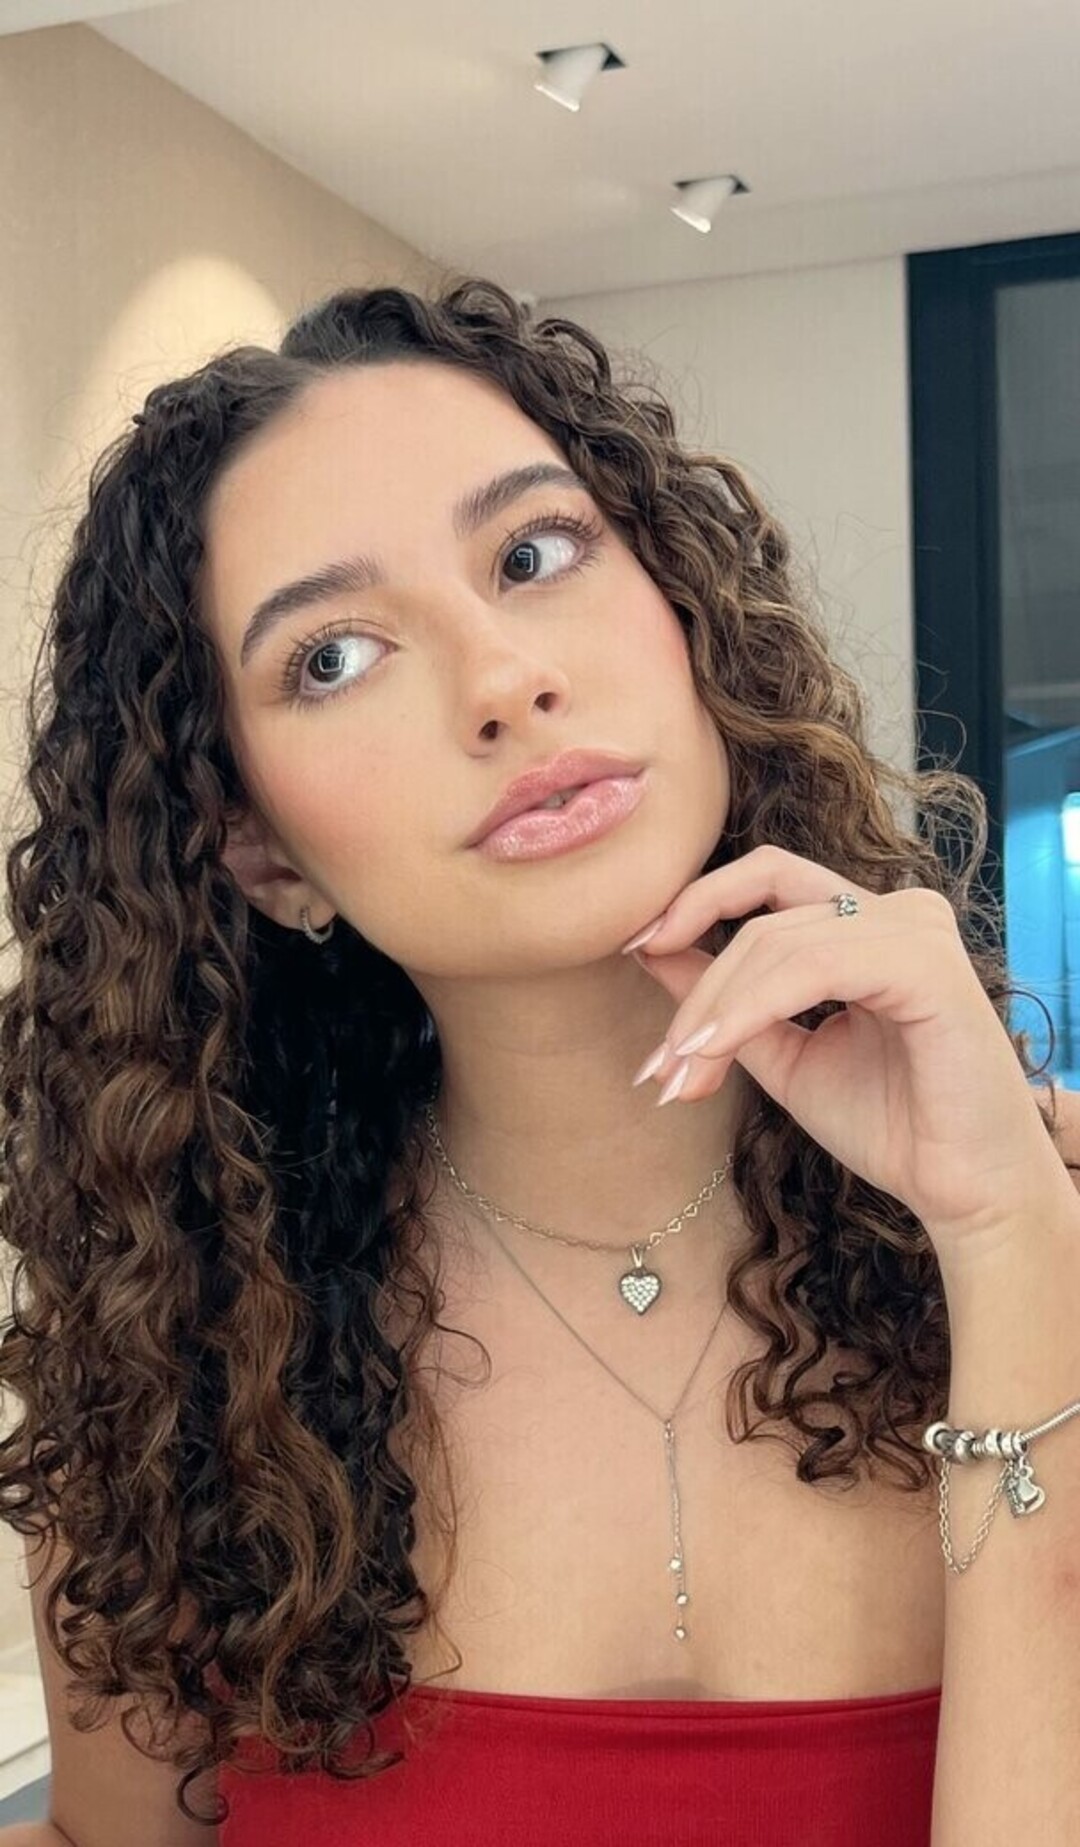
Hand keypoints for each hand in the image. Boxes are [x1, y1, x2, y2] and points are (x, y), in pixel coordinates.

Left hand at [624, 844, 1068, 1270]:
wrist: (964, 1193)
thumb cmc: (891, 1126)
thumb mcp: (783, 1053)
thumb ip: (727, 1001)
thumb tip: (650, 949)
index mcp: (870, 923)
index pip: (766, 879)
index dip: (694, 902)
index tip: (635, 949)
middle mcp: (899, 912)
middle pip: (761, 907)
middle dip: (696, 981)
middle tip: (659, 1060)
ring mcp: (917, 931)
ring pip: (776, 940)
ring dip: (714, 1010)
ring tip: (681, 1076)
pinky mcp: (925, 965)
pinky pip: (812, 967)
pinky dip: (750, 1008)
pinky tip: (714, 1053)